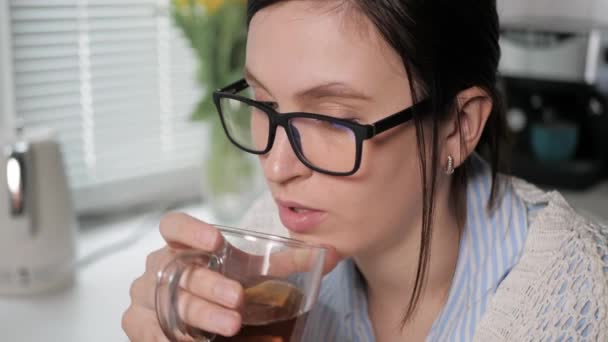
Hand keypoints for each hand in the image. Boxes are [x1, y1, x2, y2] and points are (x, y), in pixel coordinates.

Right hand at [122, 212, 340, 340]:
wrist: (200, 319)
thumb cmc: (224, 287)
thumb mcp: (252, 274)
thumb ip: (284, 263)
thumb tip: (329, 254)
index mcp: (182, 246)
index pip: (172, 226)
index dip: (190, 231)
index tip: (216, 242)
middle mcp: (159, 266)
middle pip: (178, 270)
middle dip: (209, 285)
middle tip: (237, 298)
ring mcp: (145, 296)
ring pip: (167, 302)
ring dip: (199, 315)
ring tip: (229, 325)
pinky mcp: (138, 324)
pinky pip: (150, 332)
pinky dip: (175, 338)